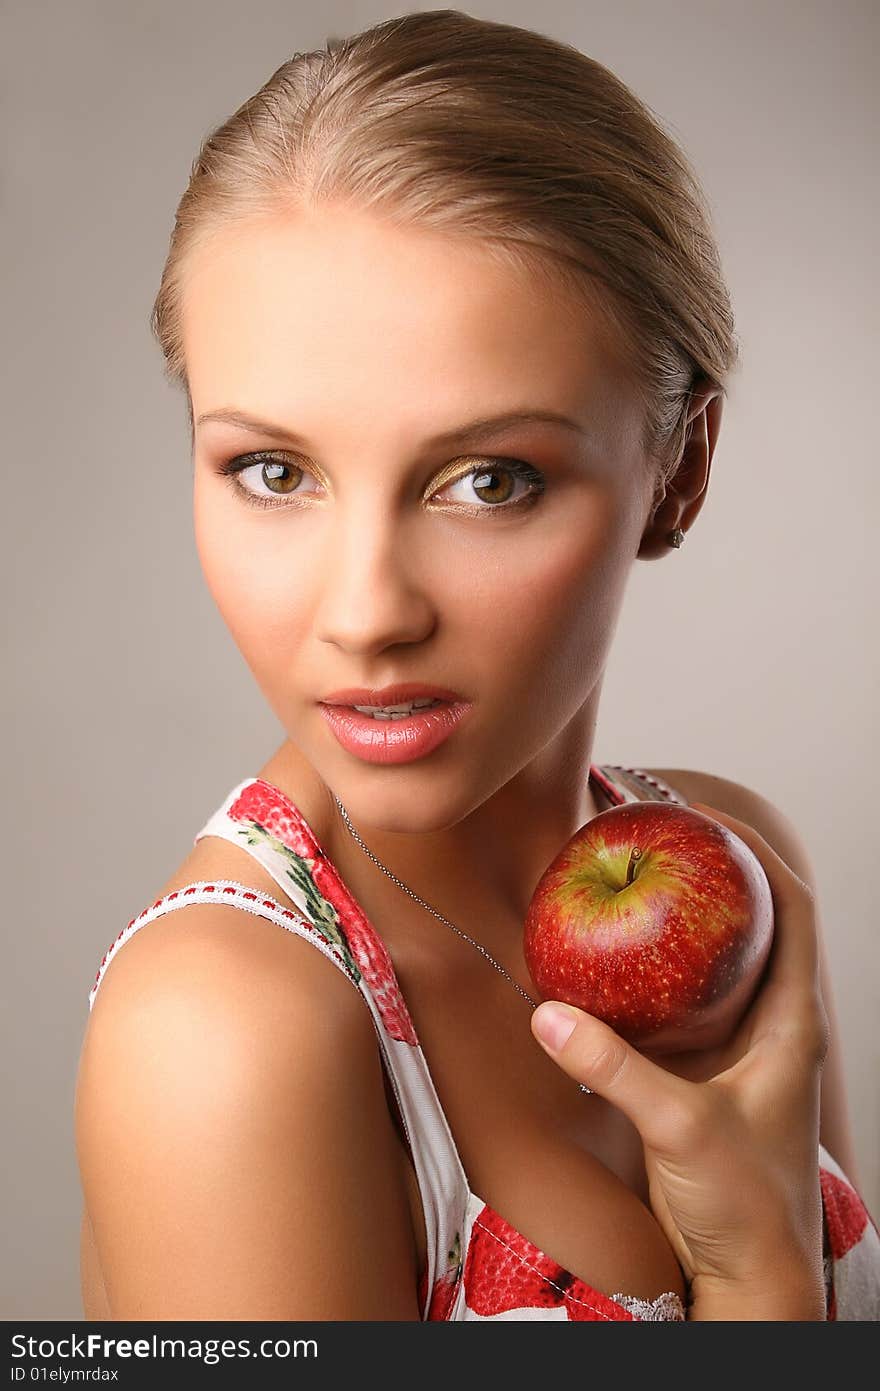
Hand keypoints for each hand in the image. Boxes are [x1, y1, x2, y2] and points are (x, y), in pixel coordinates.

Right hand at [529, 803, 829, 1297]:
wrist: (750, 1275)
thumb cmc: (748, 1206)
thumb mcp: (683, 1129)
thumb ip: (615, 1071)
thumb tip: (549, 1015)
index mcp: (791, 1023)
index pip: (792, 909)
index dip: (755, 854)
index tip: (704, 818)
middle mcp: (766, 1024)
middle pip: (748, 921)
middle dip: (706, 872)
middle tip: (653, 834)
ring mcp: (732, 1048)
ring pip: (707, 961)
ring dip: (673, 919)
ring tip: (626, 876)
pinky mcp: (696, 1074)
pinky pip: (670, 1004)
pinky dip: (640, 972)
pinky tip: (599, 958)